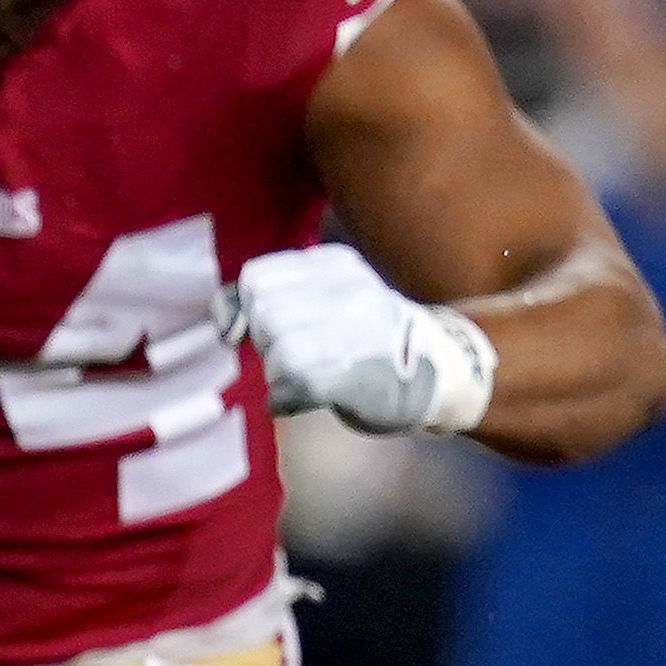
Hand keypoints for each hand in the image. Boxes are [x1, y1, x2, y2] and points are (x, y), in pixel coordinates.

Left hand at [232, 244, 499, 434]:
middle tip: (297, 355)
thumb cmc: (370, 338)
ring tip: (310, 377)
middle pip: (263, 314)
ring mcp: (355, 331)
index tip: (242, 332)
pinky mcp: (355, 374)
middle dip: (265, 342)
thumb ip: (274, 297)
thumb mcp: (327, 297)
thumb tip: (223, 323)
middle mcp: (346, 290)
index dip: (239, 309)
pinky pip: (293, 384)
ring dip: (279, 373)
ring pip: (276, 350)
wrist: (442, 369)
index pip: (256, 278)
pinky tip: (302, 399)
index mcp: (333, 265)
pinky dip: (286, 399)